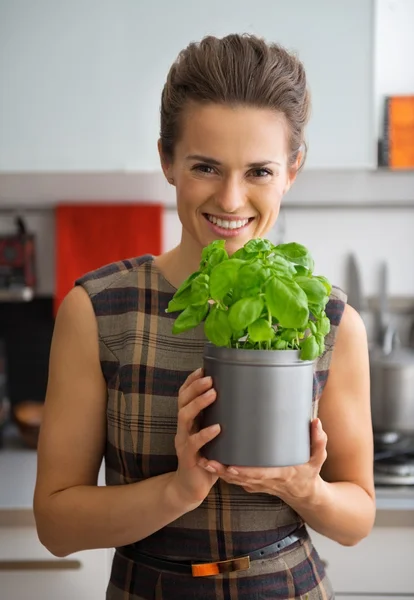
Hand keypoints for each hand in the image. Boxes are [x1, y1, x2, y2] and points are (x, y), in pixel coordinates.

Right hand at [170, 368, 220, 509]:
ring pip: (184, 417)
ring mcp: (183, 441)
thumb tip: (246, 402)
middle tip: (210, 378)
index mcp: (189, 420)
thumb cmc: (208, 458)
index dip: (191, 381)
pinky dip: (204, 434)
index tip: (202, 368)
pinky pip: (193, 443)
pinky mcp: (188, 457)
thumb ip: (221, 420)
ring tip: (213, 394)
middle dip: (195, 387)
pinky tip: (216, 428)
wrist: (191, 487)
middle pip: (183, 401)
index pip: (184, 395)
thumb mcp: (213, 436)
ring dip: (198, 403)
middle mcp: (183, 428)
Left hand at [197, 418, 327, 503]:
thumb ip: (318, 441)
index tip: (230, 466)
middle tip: (206, 461)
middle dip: (222, 471)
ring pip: (234, 480)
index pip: (260, 474)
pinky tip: (208, 461)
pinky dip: (221, 473)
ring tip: (201, 460)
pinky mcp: (252, 483)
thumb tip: (316, 422)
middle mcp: (265, 482)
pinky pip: (235, 479)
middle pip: (240, 478)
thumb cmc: (310, 473)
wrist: (305, 495)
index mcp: (280, 475)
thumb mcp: (318, 459)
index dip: (244, 472)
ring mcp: (257, 485)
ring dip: (217, 472)